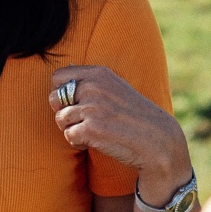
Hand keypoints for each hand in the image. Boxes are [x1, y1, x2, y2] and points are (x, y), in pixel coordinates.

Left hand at [50, 66, 192, 199]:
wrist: (157, 139)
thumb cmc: (135, 115)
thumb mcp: (116, 87)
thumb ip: (91, 80)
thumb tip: (67, 69)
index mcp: (98, 73)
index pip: (58, 76)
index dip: (60, 92)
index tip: (74, 104)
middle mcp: (93, 87)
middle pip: (53, 99)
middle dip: (63, 113)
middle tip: (83, 121)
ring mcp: (92, 108)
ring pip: (60, 119)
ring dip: (72, 129)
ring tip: (92, 132)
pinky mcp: (91, 129)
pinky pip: (69, 136)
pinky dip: (78, 143)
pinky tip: (95, 142)